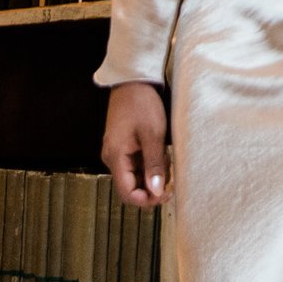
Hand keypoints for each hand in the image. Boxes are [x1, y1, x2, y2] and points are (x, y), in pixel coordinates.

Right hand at [101, 81, 169, 208]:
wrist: (133, 81)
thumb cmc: (141, 103)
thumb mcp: (153, 134)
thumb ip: (154, 165)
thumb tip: (156, 191)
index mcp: (115, 156)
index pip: (127, 193)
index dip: (146, 199)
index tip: (165, 194)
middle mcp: (112, 157)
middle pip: (130, 187)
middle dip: (152, 187)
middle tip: (170, 177)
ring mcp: (117, 152)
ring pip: (135, 176)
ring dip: (153, 175)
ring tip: (167, 160)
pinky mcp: (123, 147)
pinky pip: (136, 165)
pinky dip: (150, 165)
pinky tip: (161, 154)